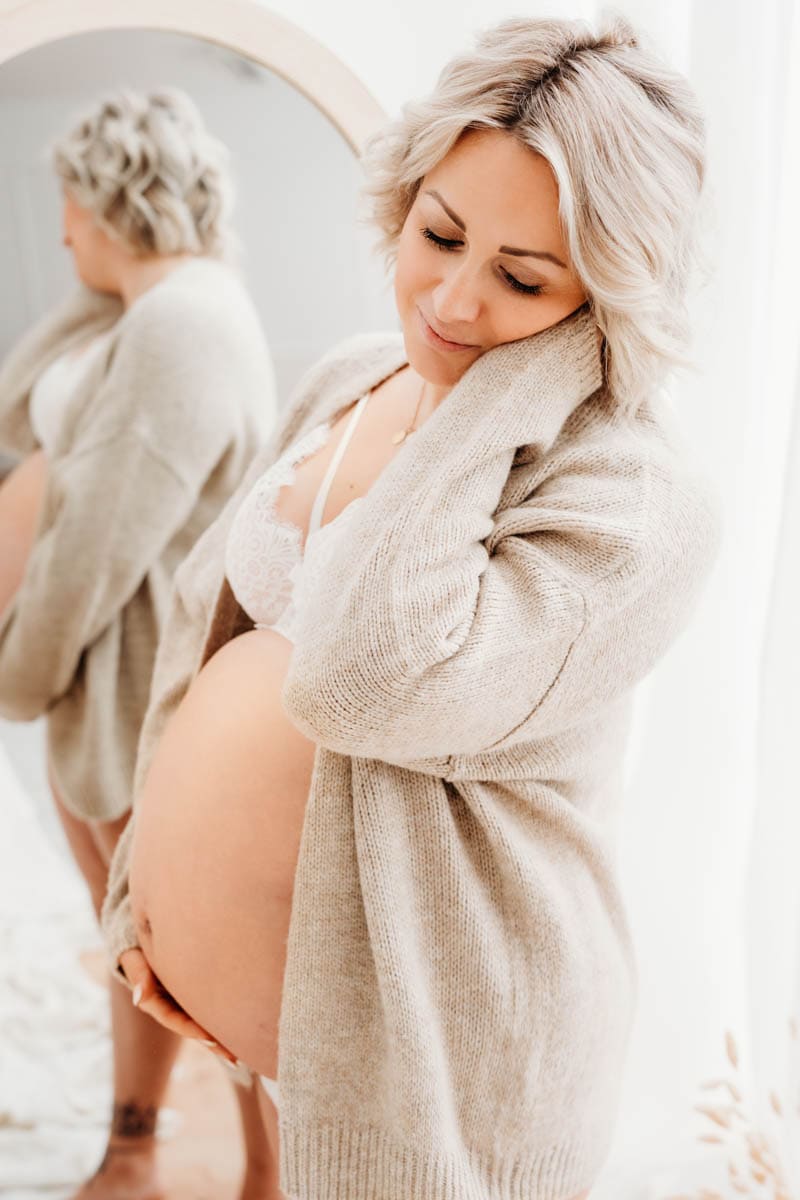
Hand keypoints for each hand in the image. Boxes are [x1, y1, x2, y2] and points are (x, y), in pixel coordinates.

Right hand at [119, 946, 236, 1063]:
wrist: (146, 937)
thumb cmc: (138, 947)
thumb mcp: (134, 958)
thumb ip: (138, 974)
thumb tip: (139, 998)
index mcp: (153, 1002)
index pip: (174, 1020)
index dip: (192, 1030)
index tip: (211, 1039)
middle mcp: (169, 1006)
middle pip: (192, 1028)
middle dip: (212, 1043)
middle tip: (234, 1057)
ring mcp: (181, 1001)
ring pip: (203, 1020)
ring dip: (221, 1036)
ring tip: (245, 1050)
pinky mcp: (192, 993)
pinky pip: (208, 1007)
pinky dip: (222, 1017)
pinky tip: (242, 1027)